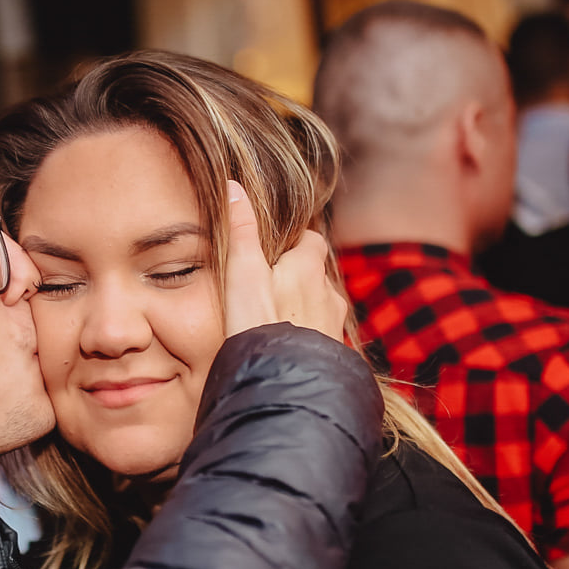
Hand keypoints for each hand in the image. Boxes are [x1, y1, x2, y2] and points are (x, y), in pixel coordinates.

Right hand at [220, 180, 349, 339]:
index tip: (275, 249)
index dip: (294, 242)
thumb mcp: (242, 273)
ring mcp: (333, 325)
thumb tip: (234, 186)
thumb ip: (240, 231)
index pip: (311, 240)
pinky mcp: (332, 353)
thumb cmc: (259, 325)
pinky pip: (319, 335)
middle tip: (269, 285)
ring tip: (275, 318)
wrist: (284, 383)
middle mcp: (329, 293)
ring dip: (302, 308)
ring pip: (320, 306)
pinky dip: (306, 335)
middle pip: (316, 274)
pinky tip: (287, 347)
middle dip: (297, 276)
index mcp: (309, 268)